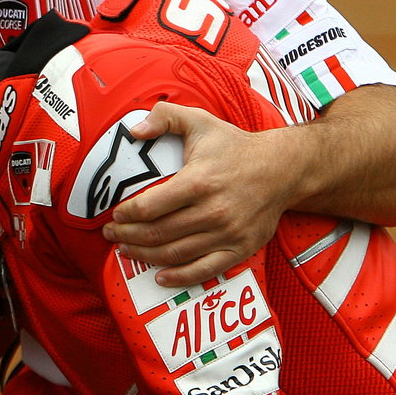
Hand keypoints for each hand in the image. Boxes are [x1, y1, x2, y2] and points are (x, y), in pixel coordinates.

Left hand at [102, 102, 300, 285]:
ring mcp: (227, 233)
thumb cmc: (235, 147)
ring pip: (175, 253)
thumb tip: (134, 131)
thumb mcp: (200, 121)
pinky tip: (160, 276)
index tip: (115, 215)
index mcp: (199, 181)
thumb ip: (165, 117)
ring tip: (127, 250)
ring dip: (145, 255)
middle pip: (158, 232)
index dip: (126, 215)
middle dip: (128, 236)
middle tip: (112, 234)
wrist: (283, 169)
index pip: (150, 206)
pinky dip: (179, 277)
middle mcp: (213, 211)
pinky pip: (205, 270)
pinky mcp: (240, 248)